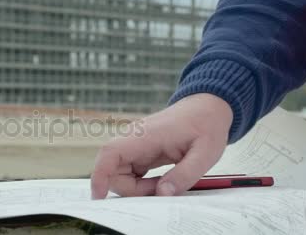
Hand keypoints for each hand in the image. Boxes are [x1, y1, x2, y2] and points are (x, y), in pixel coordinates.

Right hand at [91, 93, 232, 198]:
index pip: (110, 153)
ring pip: (120, 174)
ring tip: (166, 185)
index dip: (99, 176)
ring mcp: (135, 145)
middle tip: (162, 192)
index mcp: (145, 136)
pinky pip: (130, 173)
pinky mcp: (139, 152)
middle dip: (131, 190)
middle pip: (112, 170)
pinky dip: (141, 184)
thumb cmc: (206, 126)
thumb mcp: (205, 154)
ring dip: (137, 188)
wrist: (206, 108)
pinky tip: (162, 182)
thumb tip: (162, 194)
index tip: (99, 196)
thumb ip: (184, 175)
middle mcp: (134, 139)